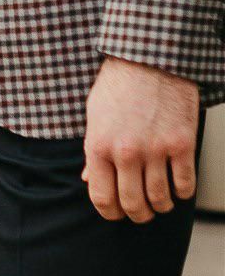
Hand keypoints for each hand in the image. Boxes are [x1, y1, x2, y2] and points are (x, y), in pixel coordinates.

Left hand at [82, 56, 198, 222]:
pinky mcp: (182, 144)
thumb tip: (89, 179)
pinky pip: (185, 185)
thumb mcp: (94, 117)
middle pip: (133, 204)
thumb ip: (93, 150)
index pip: (102, 197)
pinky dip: (182, 192)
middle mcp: (126, 152)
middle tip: (141, 212)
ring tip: (160, 201)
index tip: (116, 214)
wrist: (149, 60)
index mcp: (99, 146)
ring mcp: (156, 150)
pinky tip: (177, 186)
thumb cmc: (118, 86)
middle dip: (137, 215)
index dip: (109, 213)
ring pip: (161, 200)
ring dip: (161, 206)